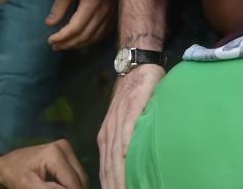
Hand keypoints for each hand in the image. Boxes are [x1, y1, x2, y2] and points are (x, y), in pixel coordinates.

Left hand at [0, 139, 87, 188]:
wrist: (5, 166)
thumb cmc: (14, 177)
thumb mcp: (29, 187)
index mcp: (55, 154)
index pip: (73, 182)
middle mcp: (64, 147)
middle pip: (80, 178)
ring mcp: (66, 148)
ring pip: (80, 175)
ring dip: (75, 187)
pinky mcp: (65, 152)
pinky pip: (75, 172)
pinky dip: (72, 184)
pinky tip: (63, 187)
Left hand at [46, 0, 116, 50]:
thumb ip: (60, 4)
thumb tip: (49, 23)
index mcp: (92, 2)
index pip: (75, 28)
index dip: (61, 37)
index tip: (50, 40)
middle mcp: (104, 11)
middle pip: (84, 36)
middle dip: (67, 43)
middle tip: (54, 46)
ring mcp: (111, 15)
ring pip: (93, 38)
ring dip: (77, 44)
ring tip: (63, 46)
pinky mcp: (114, 17)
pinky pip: (101, 34)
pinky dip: (88, 40)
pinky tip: (78, 41)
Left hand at [98, 66, 164, 188]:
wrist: (136, 67)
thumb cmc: (135, 95)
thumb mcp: (126, 120)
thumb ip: (127, 138)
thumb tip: (134, 160)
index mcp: (106, 137)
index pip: (106, 169)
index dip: (109, 185)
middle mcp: (109, 132)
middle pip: (109, 167)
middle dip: (114, 186)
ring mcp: (118, 122)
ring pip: (116, 155)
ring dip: (119, 176)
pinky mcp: (130, 110)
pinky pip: (127, 133)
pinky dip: (126, 150)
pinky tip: (128, 163)